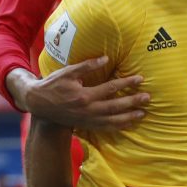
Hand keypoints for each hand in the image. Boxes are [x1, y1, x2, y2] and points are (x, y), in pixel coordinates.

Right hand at [10, 57, 149, 129]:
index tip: (140, 79)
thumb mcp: (68, 72)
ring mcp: (87, 120)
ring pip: (112, 121)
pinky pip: (106, 128)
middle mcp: (87, 110)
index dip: (126, 83)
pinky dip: (118, 127)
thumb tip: (106, 58)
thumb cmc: (53, 85)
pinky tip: (129, 123)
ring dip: (129, 117)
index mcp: (84, 95)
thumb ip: (87, 66)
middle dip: (133, 102)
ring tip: (143, 113)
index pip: (110, 88)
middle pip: (115, 106)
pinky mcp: (86, 125)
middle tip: (148, 98)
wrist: (39, 105)